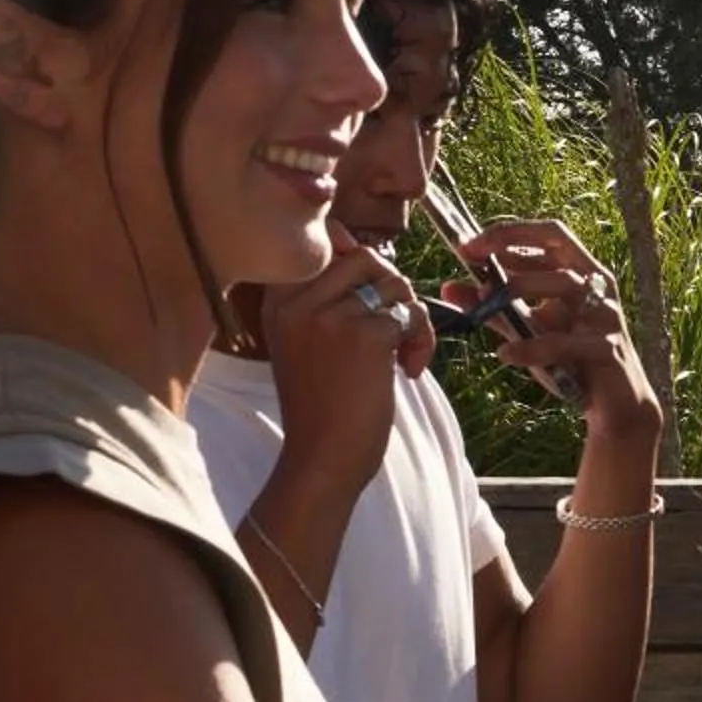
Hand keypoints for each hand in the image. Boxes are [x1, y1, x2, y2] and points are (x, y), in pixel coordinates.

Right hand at [261, 228, 427, 509]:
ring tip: (401, 354)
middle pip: (368, 259)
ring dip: (412, 318)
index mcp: (278, 299)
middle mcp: (297, 301)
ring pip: (396, 284)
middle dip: (394, 292)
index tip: (368, 305)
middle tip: (394, 331)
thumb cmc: (321, 405)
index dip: (360, 265)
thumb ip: (324, 294)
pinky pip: (412, 316)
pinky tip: (408, 372)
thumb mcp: (304, 340)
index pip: (326, 245)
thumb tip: (353, 241)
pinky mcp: (365, 337)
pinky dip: (422, 341)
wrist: (321, 459)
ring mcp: (330, 316)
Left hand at [451, 218, 663, 441]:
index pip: (549, 234)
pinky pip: (566, 342)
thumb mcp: (528, 328)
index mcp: (582, 273)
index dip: (510, 232)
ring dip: (522, 288)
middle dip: (510, 248)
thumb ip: (494, 308)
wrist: (615, 405)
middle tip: (471, 261)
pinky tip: (504, 354)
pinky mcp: (608, 350)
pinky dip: (532, 347)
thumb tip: (450, 288)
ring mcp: (606, 317)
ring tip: (486, 304)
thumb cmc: (572, 359)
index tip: (470, 244)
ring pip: (566, 286)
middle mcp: (598, 288)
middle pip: (557, 249)